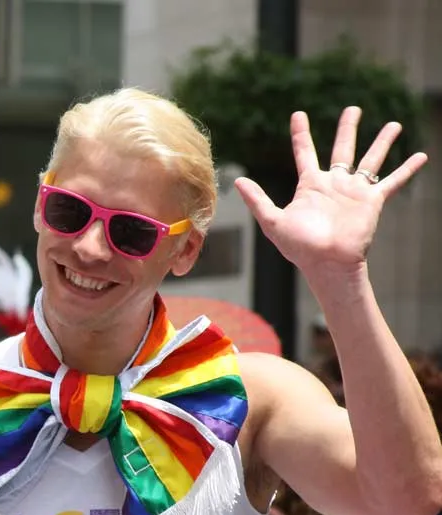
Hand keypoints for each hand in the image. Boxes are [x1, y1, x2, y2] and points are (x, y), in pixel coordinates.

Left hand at [234, 106, 426, 277]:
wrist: (327, 262)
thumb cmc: (299, 246)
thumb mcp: (273, 221)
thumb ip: (258, 200)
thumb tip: (237, 181)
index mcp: (310, 186)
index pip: (305, 152)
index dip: (301, 133)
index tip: (298, 114)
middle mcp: (334, 184)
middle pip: (342, 148)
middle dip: (348, 128)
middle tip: (353, 109)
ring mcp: (354, 191)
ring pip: (371, 159)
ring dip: (382, 142)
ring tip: (393, 125)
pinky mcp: (372, 201)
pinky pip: (392, 181)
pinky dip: (407, 169)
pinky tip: (421, 155)